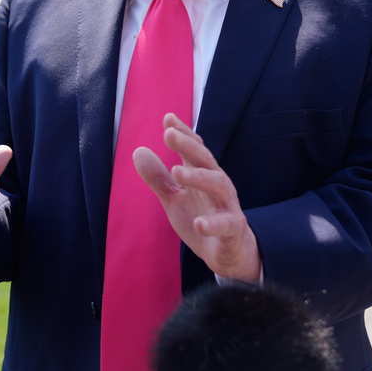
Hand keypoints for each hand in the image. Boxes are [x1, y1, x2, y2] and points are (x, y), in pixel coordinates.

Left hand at [133, 113, 261, 282]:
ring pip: (217, 185)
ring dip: (198, 177)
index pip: (195, 149)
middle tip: (168, 134)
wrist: (228, 252)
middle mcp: (218, 184)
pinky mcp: (233, 228)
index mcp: (203, 174)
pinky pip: (225, 224)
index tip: (168, 118)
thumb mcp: (175, 198)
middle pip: (205, 160)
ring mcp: (228, 205)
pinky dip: (213, 224)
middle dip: (187, 146)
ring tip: (176, 171)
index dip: (183, 133)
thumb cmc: (201, 217)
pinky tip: (199, 224)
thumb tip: (138, 151)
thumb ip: (158, 177)